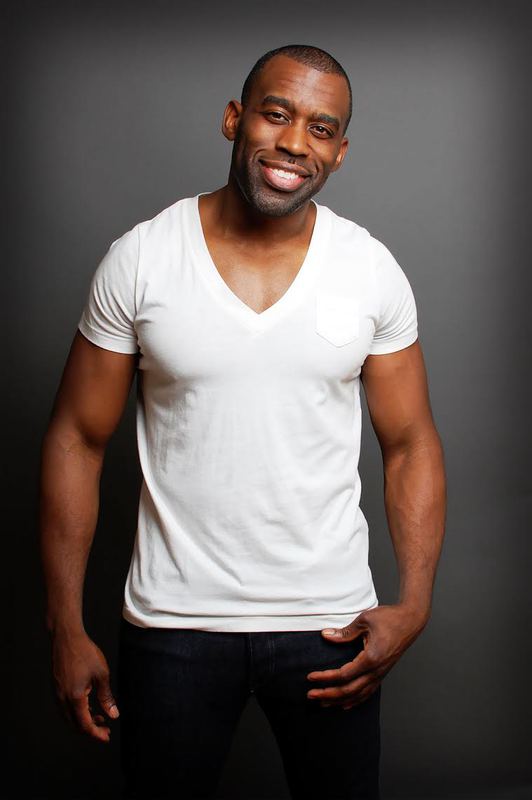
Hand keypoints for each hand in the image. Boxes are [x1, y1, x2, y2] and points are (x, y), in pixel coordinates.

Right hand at [50, 629, 119, 742]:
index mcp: (75, 697)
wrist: (66, 637)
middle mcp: (63, 699)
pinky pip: (65, 708)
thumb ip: (106, 697)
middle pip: (75, 725)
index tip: (107, 737)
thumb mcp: (101, 674)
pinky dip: (77, 713)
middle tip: (105, 730)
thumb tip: (113, 715)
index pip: (85, 725)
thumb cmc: (85, 653)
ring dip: (83, 721)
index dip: (96, 734)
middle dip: (90, 730)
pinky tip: (88, 707)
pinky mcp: (56, 688)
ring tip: (99, 719)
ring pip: (69, 717)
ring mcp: (57, 694)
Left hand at [306, 604, 428, 710]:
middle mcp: (377, 670)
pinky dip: (355, 700)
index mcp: (371, 658)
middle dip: (328, 694)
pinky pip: (368, 692)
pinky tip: (346, 704)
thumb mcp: (364, 620)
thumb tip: (326, 636)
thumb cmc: (389, 618)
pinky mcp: (383, 673)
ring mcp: (381, 673)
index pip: (343, 674)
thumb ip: (345, 632)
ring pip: (358, 695)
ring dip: (339, 700)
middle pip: (349, 690)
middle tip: (310, 695)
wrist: (411, 620)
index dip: (325, 678)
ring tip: (323, 703)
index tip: (311, 677)